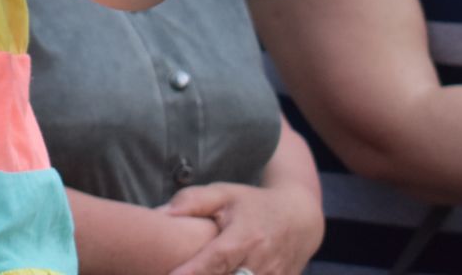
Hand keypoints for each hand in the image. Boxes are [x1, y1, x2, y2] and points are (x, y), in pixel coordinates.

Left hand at [163, 181, 322, 274]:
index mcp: (246, 237)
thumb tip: (161, 214)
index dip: (194, 271)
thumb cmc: (254, 205)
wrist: (300, 219)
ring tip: (195, 272)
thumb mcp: (225, 194)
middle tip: (174, 273)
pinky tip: (217, 273)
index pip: (216, 260)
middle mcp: (261, 262)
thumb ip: (192, 201)